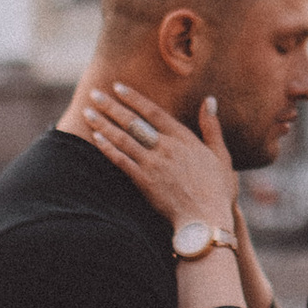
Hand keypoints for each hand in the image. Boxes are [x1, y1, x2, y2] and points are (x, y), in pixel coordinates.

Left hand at [77, 82, 237, 235]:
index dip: (134, 98)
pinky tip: (96, 138)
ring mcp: (153, 165)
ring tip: (87, 112)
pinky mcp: (143, 183)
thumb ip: (212, 126)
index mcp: (184, 139)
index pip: (154, 111)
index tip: (118, 87)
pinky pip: (121, 161)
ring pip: (123, 139)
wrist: (206, 220)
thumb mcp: (221, 155)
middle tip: (94, 94)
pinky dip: (108, 148)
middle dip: (111, 106)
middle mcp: (166, 148)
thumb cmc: (217, 190)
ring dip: (103, 124)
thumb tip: (209, 100)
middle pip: (133, 122)